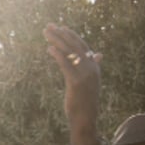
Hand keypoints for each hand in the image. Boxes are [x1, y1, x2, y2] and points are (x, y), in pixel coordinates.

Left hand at [43, 24, 101, 144]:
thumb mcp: (90, 82)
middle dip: (61, 34)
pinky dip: (58, 55)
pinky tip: (49, 48)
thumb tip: (98, 54)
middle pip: (74, 46)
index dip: (71, 36)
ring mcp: (85, 75)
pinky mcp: (76, 82)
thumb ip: (92, 67)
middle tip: (48, 26)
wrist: (85, 118)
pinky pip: (66, 65)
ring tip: (46, 33)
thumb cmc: (84, 100)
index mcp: (94, 67)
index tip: (61, 27)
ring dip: (56, 41)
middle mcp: (91, 69)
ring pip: (69, 53)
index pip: (82, 46)